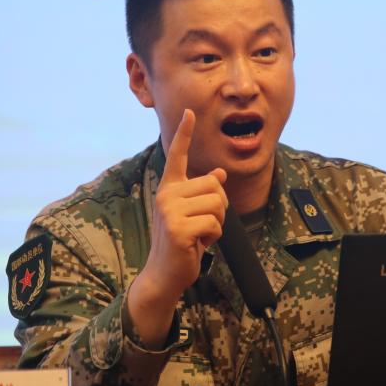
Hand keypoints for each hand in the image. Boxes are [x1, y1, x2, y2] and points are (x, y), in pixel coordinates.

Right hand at [127, 109, 226, 346]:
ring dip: (218, 223)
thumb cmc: (182, 243)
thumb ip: (202, 193)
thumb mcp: (193, 214)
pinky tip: (198, 244)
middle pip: (214, 185)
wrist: (165, 274)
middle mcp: (167, 195)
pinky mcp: (178, 228)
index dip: (184, 133)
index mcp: (170, 188)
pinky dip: (213, 237)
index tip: (190, 111)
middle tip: (203, 225)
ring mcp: (170, 211)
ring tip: (200, 235)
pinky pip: (214, 223)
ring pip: (217, 203)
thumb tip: (219, 173)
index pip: (177, 155)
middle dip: (220, 207)